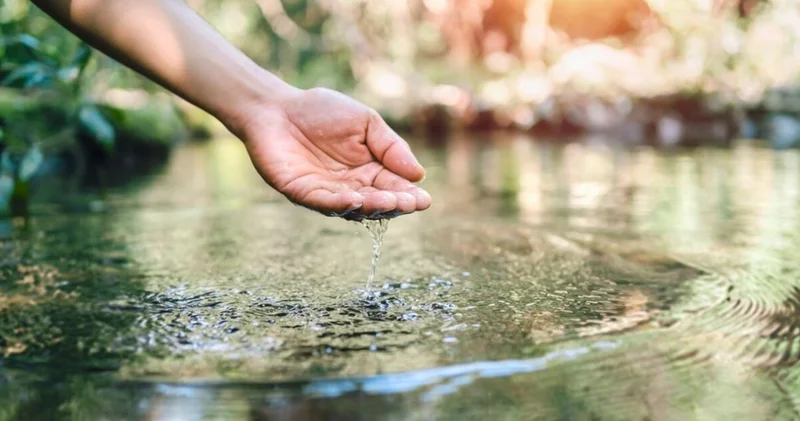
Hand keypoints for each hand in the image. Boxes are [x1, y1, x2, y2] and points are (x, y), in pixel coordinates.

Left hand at [231, 87, 431, 219]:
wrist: (277, 106)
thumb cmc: (322, 111)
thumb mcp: (366, 122)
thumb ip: (390, 146)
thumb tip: (418, 175)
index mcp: (369, 170)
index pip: (394, 187)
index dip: (409, 195)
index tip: (424, 200)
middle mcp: (351, 186)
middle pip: (377, 202)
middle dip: (395, 204)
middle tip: (410, 203)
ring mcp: (326, 192)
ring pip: (353, 207)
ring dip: (372, 206)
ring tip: (388, 201)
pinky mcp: (302, 193)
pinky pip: (324, 202)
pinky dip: (340, 203)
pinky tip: (356, 199)